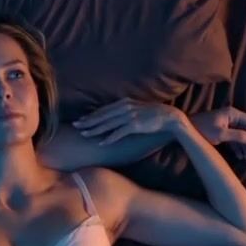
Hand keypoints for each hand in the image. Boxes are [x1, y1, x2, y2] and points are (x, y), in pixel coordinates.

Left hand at [72, 98, 187, 145]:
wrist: (170, 117)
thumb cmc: (154, 114)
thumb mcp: (137, 108)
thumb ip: (125, 110)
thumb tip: (115, 115)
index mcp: (124, 102)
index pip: (103, 110)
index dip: (91, 115)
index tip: (81, 120)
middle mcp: (124, 108)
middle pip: (102, 116)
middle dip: (88, 121)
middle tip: (75, 126)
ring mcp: (129, 116)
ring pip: (107, 124)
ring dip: (94, 130)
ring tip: (84, 134)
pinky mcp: (134, 125)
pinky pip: (118, 133)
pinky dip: (109, 138)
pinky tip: (101, 143)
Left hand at [190, 106, 245, 161]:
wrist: (185, 131)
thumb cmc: (202, 129)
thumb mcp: (221, 134)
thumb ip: (238, 136)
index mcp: (233, 114)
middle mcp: (231, 118)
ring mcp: (226, 125)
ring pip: (242, 136)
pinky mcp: (221, 132)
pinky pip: (234, 139)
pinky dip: (238, 148)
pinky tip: (241, 156)